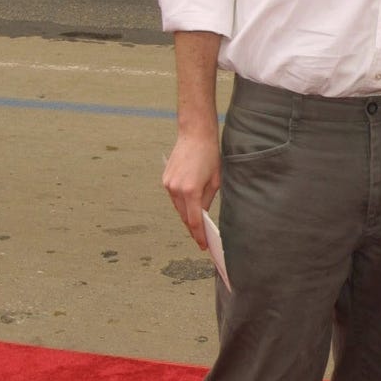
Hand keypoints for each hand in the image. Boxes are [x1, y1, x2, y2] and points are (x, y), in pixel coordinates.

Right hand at [162, 131, 220, 247]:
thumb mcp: (215, 181)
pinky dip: (182, 203)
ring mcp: (168, 184)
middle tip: (202, 238)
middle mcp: (176, 189)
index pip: (194, 221)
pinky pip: (174, 197)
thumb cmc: (209, 156)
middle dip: (193, 228)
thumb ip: (207, 201)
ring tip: (197, 223)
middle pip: (184, 216)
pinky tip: (189, 205)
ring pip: (178, 208)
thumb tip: (202, 215)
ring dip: (187, 215)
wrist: (194, 135)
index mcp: (191, 191)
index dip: (199, 236)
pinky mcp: (165, 179)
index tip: (203, 245)